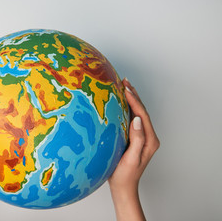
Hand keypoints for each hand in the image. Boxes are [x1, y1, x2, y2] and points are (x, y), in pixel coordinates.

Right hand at [108, 78, 159, 220]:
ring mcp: (142, 137)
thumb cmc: (124, 175)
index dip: (134, 100)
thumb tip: (137, 119)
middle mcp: (148, 137)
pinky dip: (127, 108)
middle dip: (134, 95)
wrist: (123, 187)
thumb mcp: (131, 158)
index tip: (125, 88)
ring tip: (123, 87)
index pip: (143, 115)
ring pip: (137, 114)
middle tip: (124, 81)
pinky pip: (132, 119)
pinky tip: (120, 103)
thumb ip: (136, 139)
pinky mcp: (135, 138)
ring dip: (131, 100)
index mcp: (150, 140)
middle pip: (142, 111)